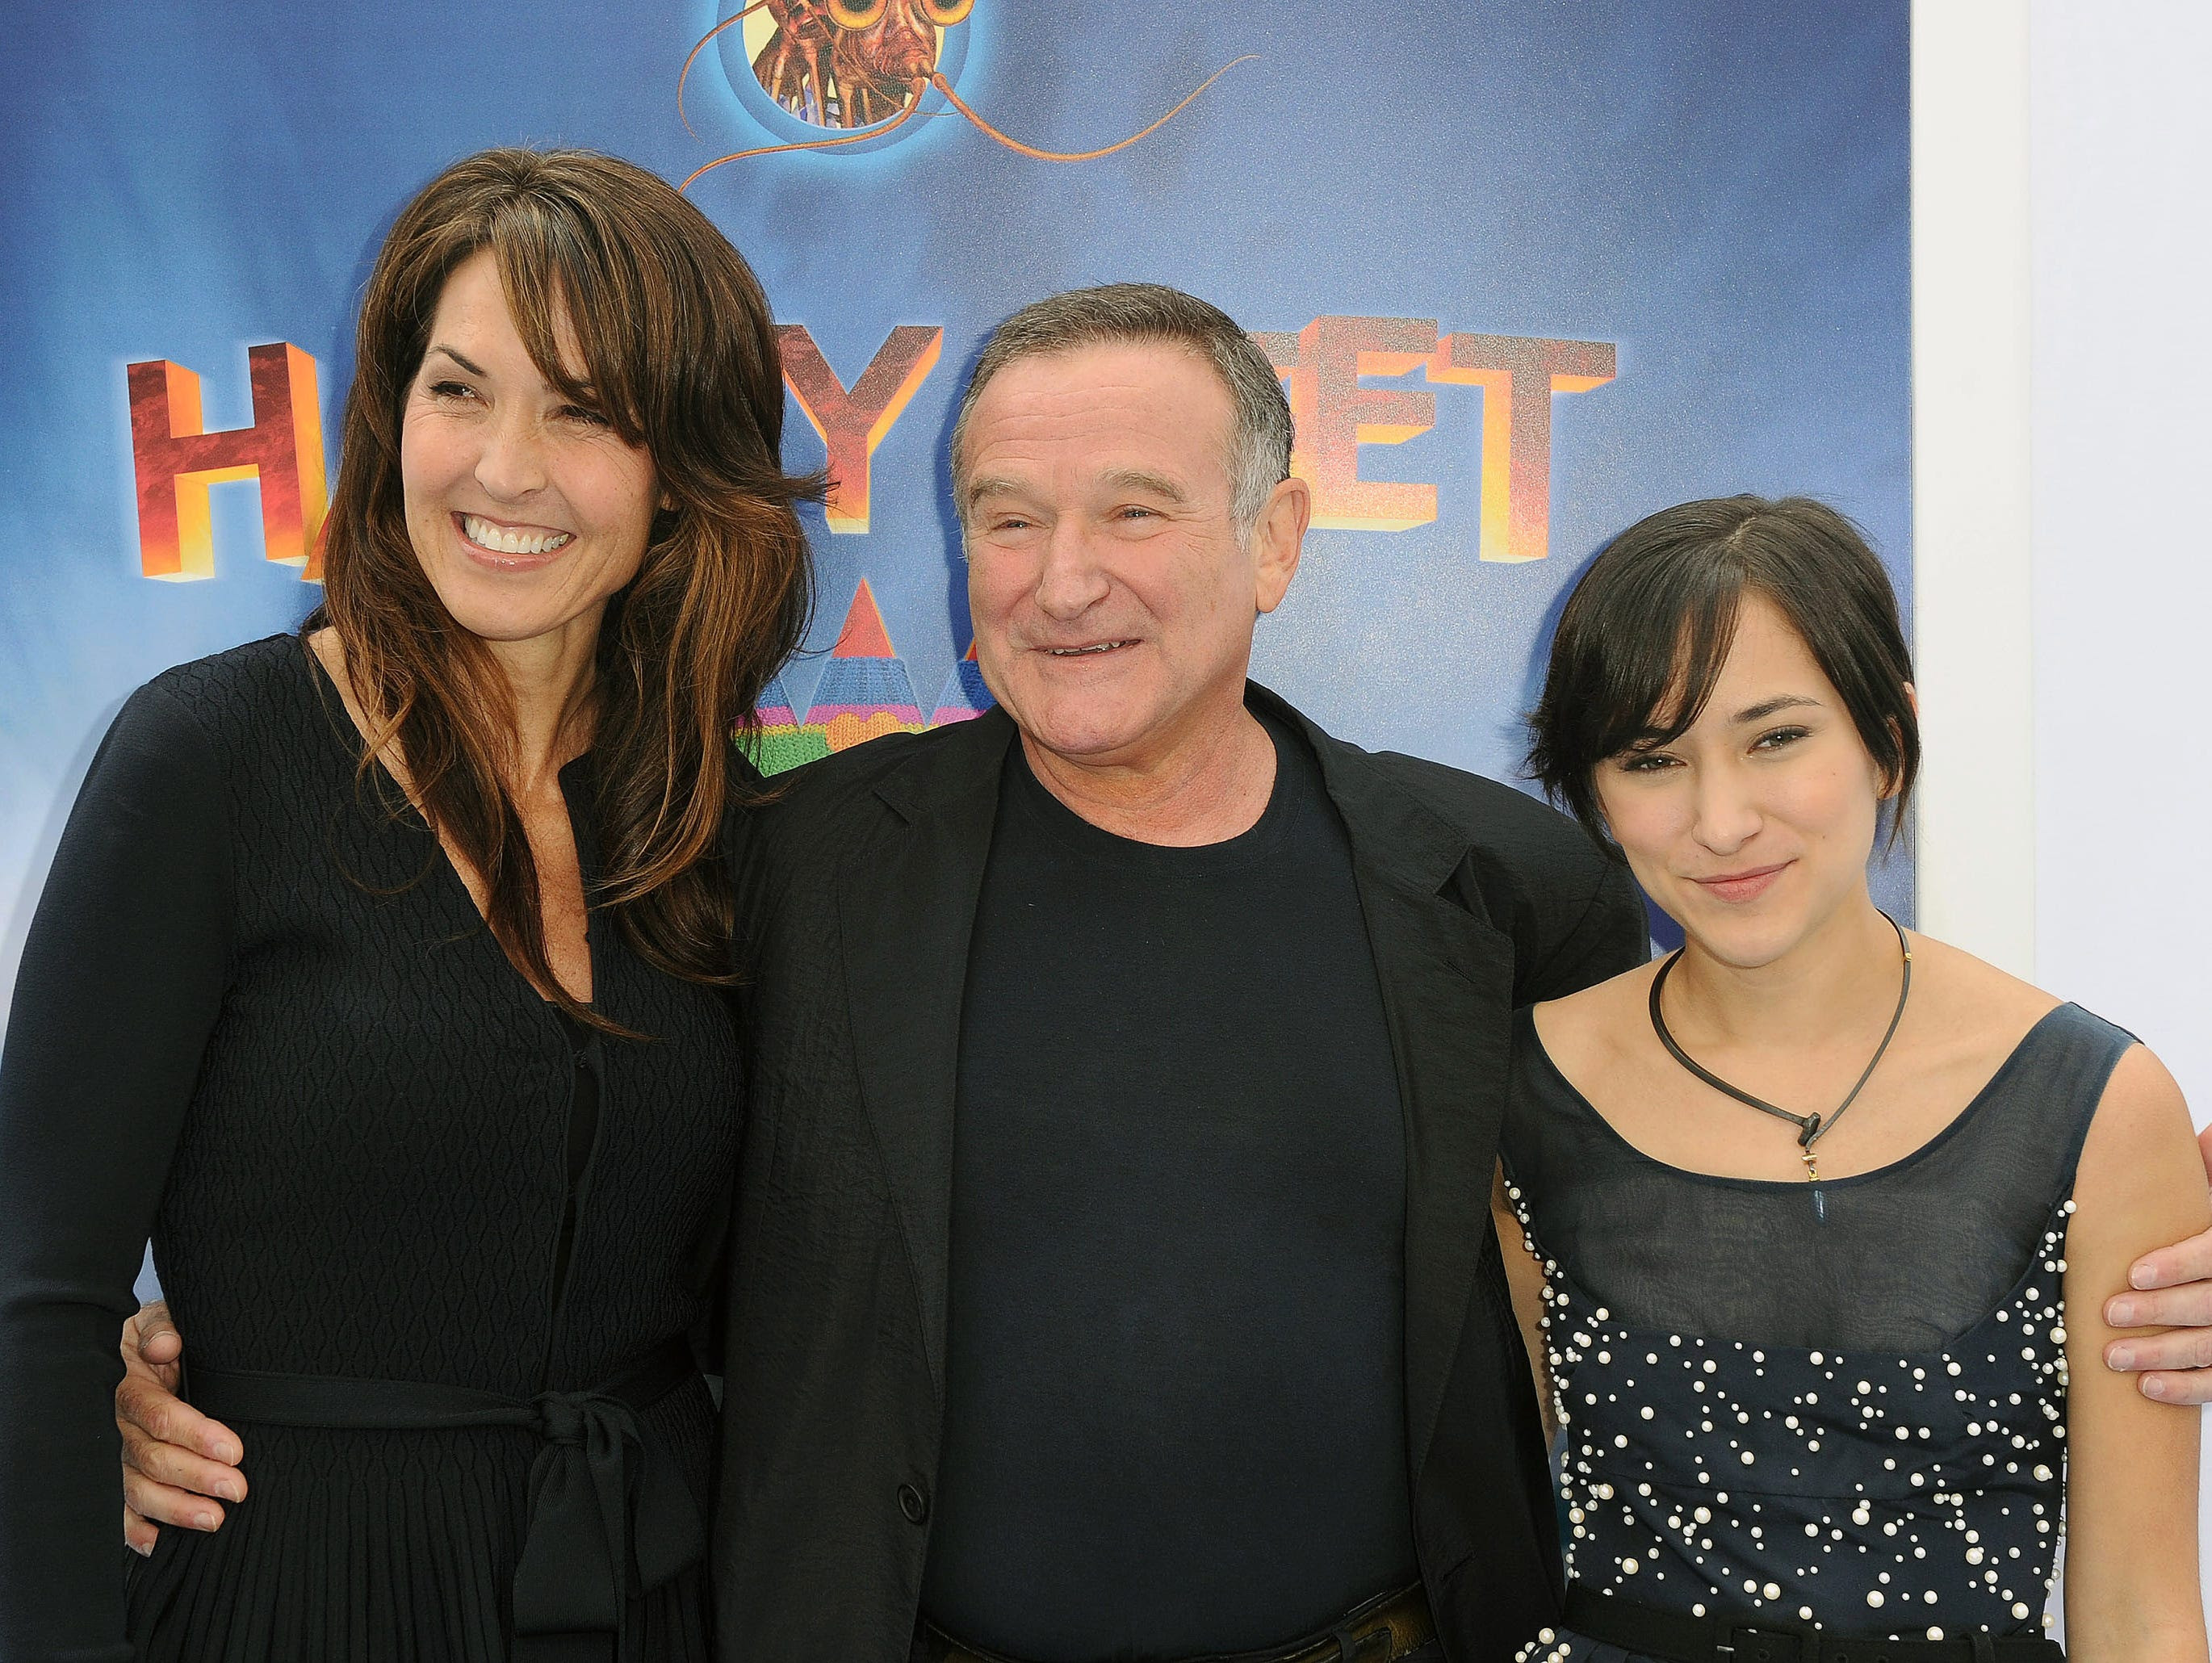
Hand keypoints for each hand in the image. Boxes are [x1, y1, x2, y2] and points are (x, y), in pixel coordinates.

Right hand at [118, 1300, 245, 1554]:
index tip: (234, 1452)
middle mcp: (115, 1426)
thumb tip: (166, 1344)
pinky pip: (117, 1509)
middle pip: (151, 1458)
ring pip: (136, 1489)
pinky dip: (134, 1531)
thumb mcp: (156, 1321)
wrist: (125, 1352)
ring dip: (174, 1509)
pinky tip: (157, 1544)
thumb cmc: (153, 1338)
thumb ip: (163, 1328)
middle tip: (237, 1490)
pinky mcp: (111, 1477)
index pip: (161, 1415)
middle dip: (195, 1477)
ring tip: (214, 1521)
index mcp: (128, 1387)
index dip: (196, 1435)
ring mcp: (111, 1456)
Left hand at [2102, 1123, 2211, 1402]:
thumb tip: (2195, 1133)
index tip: (2133, 1272)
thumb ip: (2207, 1171)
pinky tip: (2148, 1389)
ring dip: (2164, 1356)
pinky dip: (2188, 1390)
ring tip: (2112, 1358)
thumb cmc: (2209, 1222)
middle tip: (2108, 1314)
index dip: (2179, 1265)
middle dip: (2160, 1312)